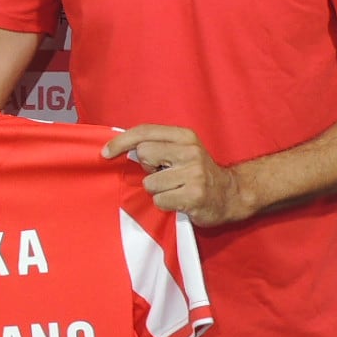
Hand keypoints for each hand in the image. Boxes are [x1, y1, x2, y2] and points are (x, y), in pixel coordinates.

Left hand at [102, 124, 253, 227]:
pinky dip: (165, 204)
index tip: (105, 153)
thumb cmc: (198, 173)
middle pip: (143, 154)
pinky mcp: (194, 195)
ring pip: (150, 183)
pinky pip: (160, 200)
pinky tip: (180, 201)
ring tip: (175, 190)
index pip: (145, 131)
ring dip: (158, 191)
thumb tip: (122, 148)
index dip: (121, 142)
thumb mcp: (182, 151)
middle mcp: (190, 151)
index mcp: (184, 136)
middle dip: (147, 169)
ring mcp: (193, 173)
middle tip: (164, 175)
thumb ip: (157, 146)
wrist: (231, 194)